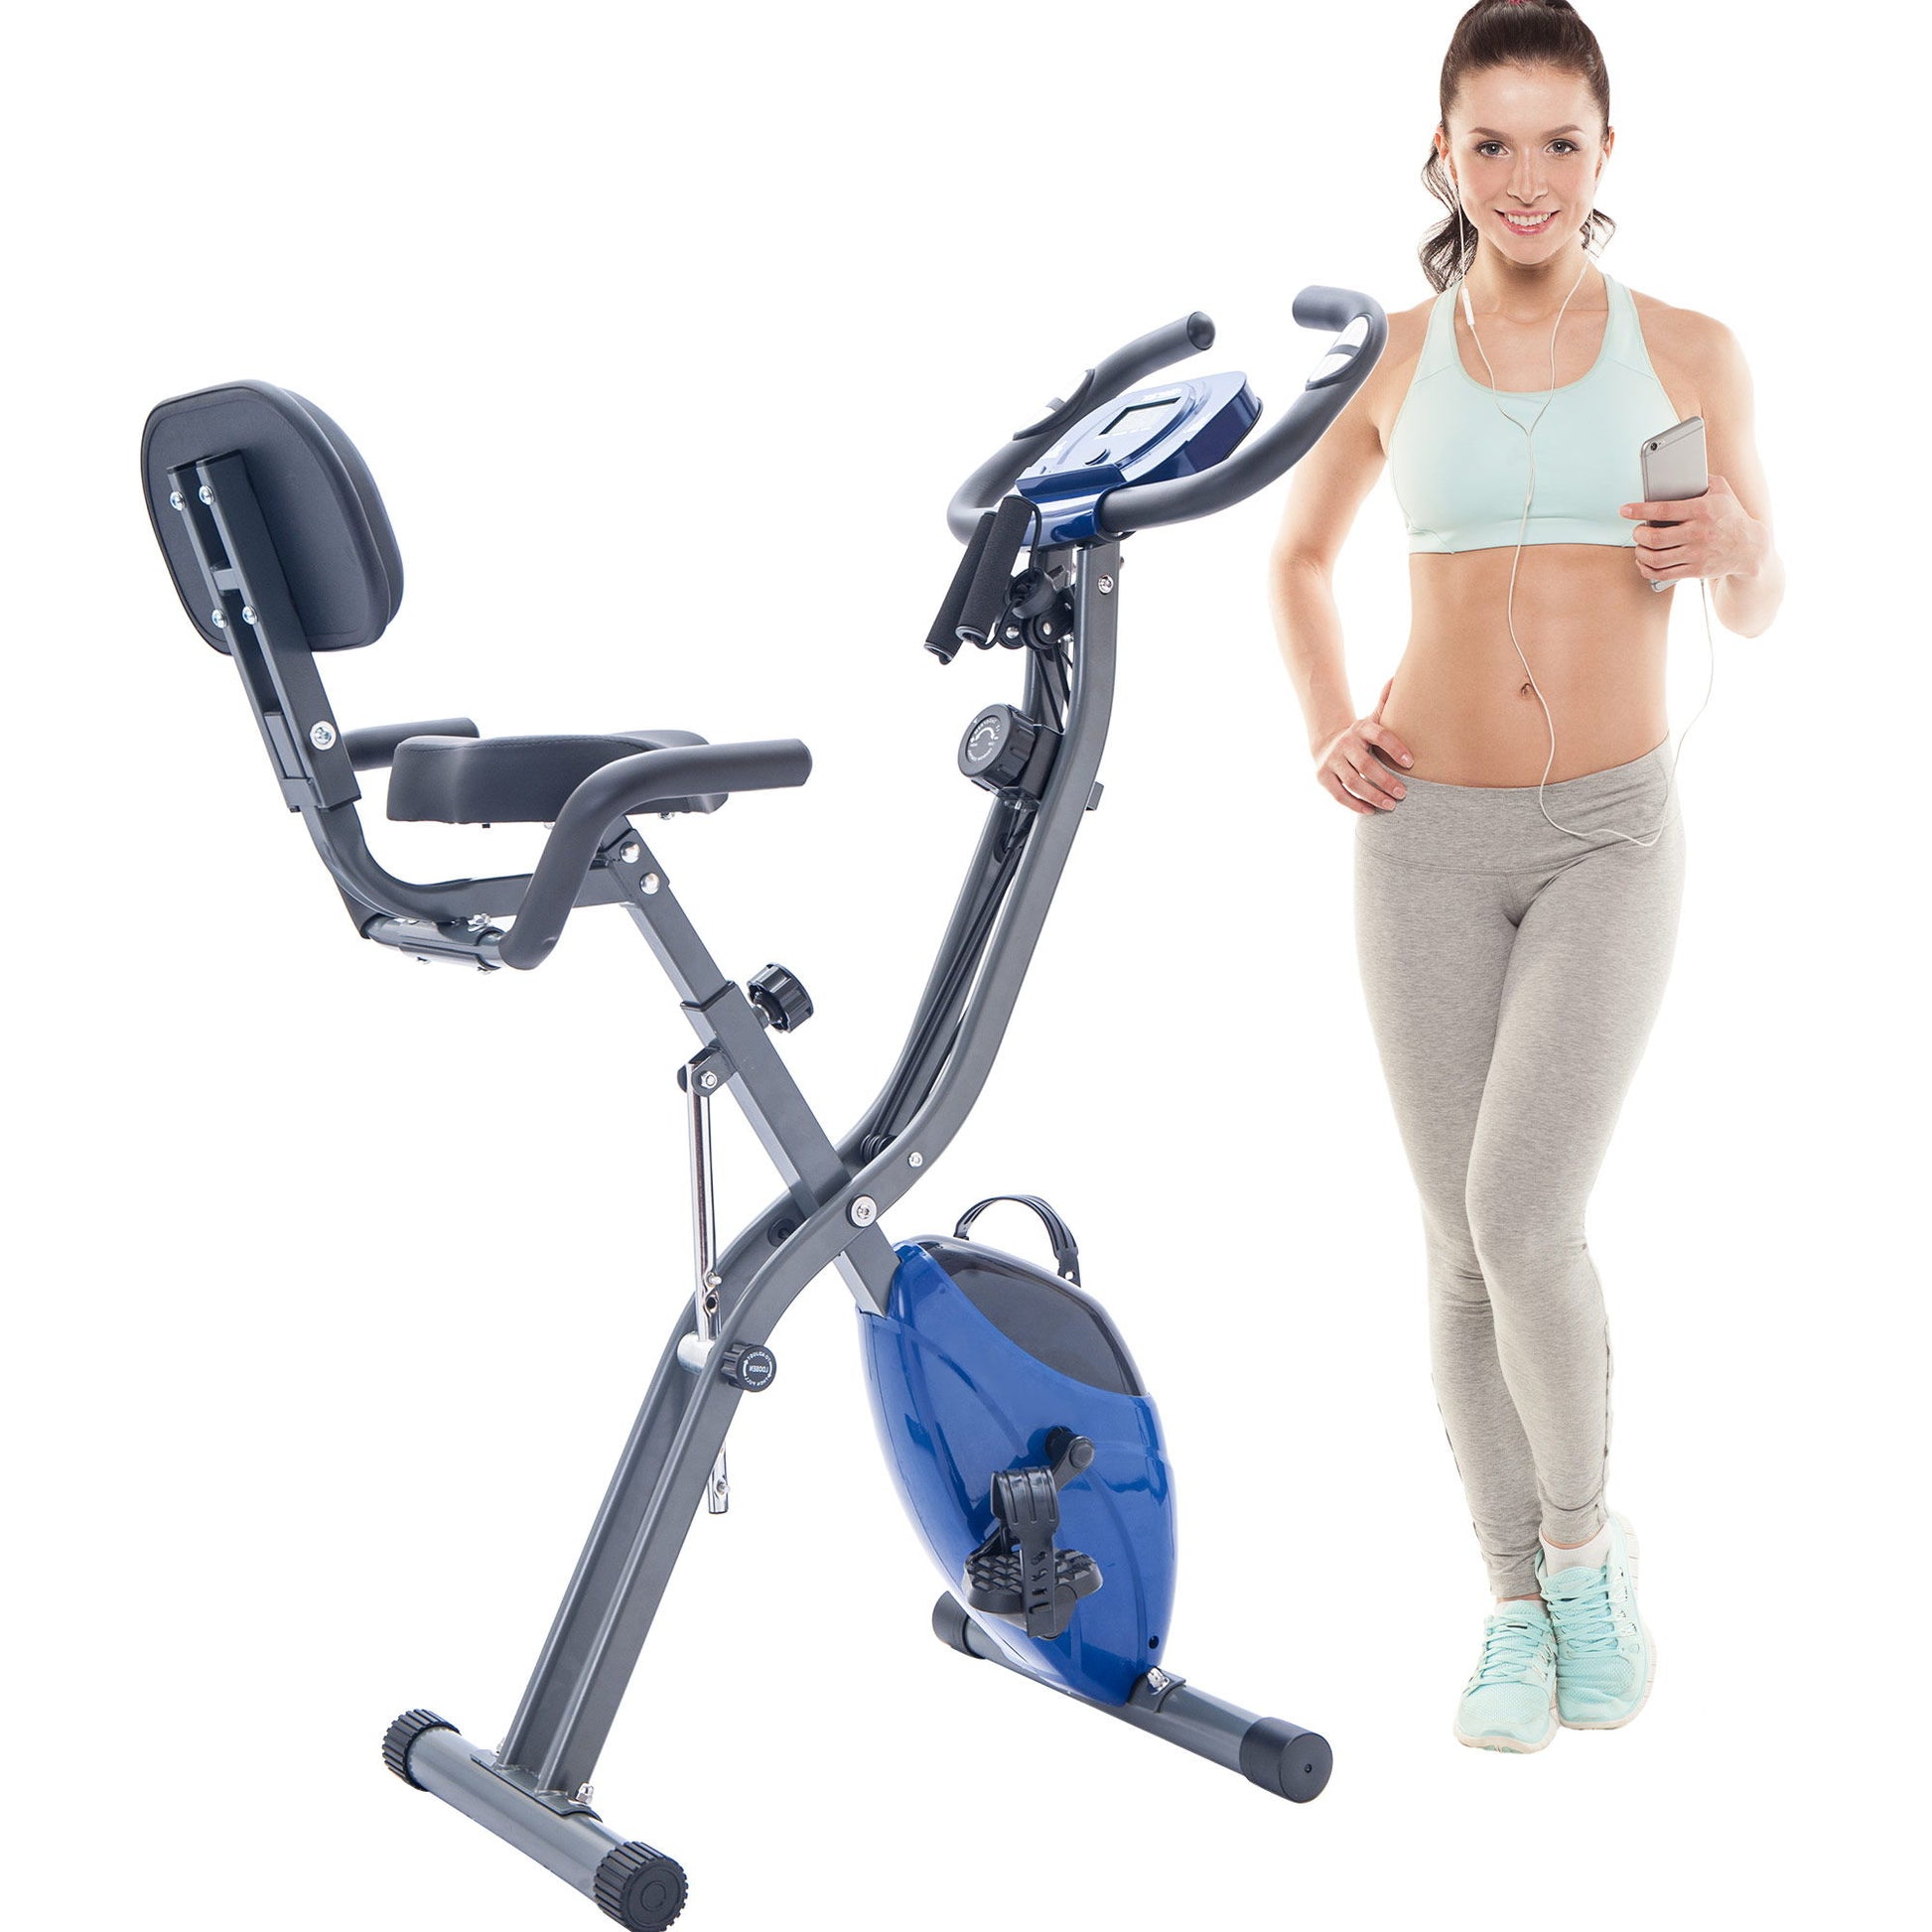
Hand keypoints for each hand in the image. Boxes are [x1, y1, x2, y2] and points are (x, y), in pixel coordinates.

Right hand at [1314, 677, 1412, 814]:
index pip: (1379, 736)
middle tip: (1404, 793)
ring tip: (1392, 805)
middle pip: (1366, 764)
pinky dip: (1355, 804)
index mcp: (1361, 729)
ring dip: (1373, 795)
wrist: (1328, 743)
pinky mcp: (1323, 777)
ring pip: (1353, 781)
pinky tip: (1371, 811)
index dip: (1395, 748)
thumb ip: (1386, 703)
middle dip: (1386, 780)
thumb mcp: (1373, 719)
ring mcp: (1332, 761)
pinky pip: (1339, 794)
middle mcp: (1344, 744)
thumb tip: (1398, 677)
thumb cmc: (1362, 736)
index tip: (1411, 762)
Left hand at [1620, 474, 1762, 585]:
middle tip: (1637, 531)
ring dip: (1640, 553)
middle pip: (1655, 538)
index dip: (1639, 510)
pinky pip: (1662, 574)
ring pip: (1655, 558)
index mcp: (1702, 510)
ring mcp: (1697, 554)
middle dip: (1638, 534)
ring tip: (1639, 546)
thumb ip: (1701, 479)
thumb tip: (1677, 471)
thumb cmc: (1731, 515)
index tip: (1624, 510)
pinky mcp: (1696, 570)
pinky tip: (1644, 562)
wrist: (1750, 547)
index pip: (1663, 510)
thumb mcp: (1722, 491)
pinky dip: (1646, 569)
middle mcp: (1699, 533)